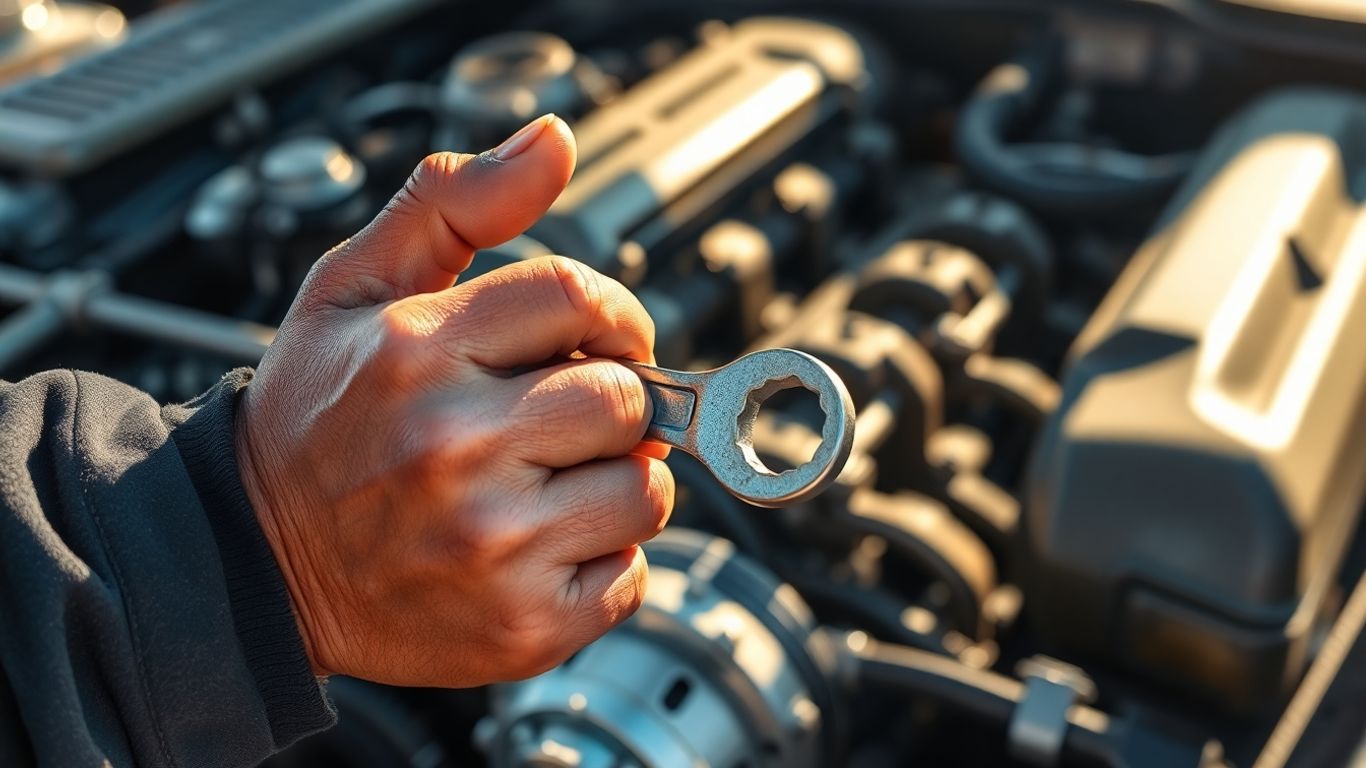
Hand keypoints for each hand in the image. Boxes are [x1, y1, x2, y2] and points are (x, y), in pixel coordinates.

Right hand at [233, 115, 672, 687]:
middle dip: (611, 401)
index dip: (613, 315)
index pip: (583, 298)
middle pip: (626, 398)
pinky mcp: (518, 627)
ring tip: (547, 483)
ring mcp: (491, 545)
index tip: (600, 340)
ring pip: (644, 490)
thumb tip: (553, 141)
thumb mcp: (354, 287)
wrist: (252, 562)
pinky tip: (539, 545)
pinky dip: (603, 561)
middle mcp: (456, 447)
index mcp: (419, 351)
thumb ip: (454, 204)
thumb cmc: (314, 419)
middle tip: (563, 418)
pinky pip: (630, 578)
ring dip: (616, 481)